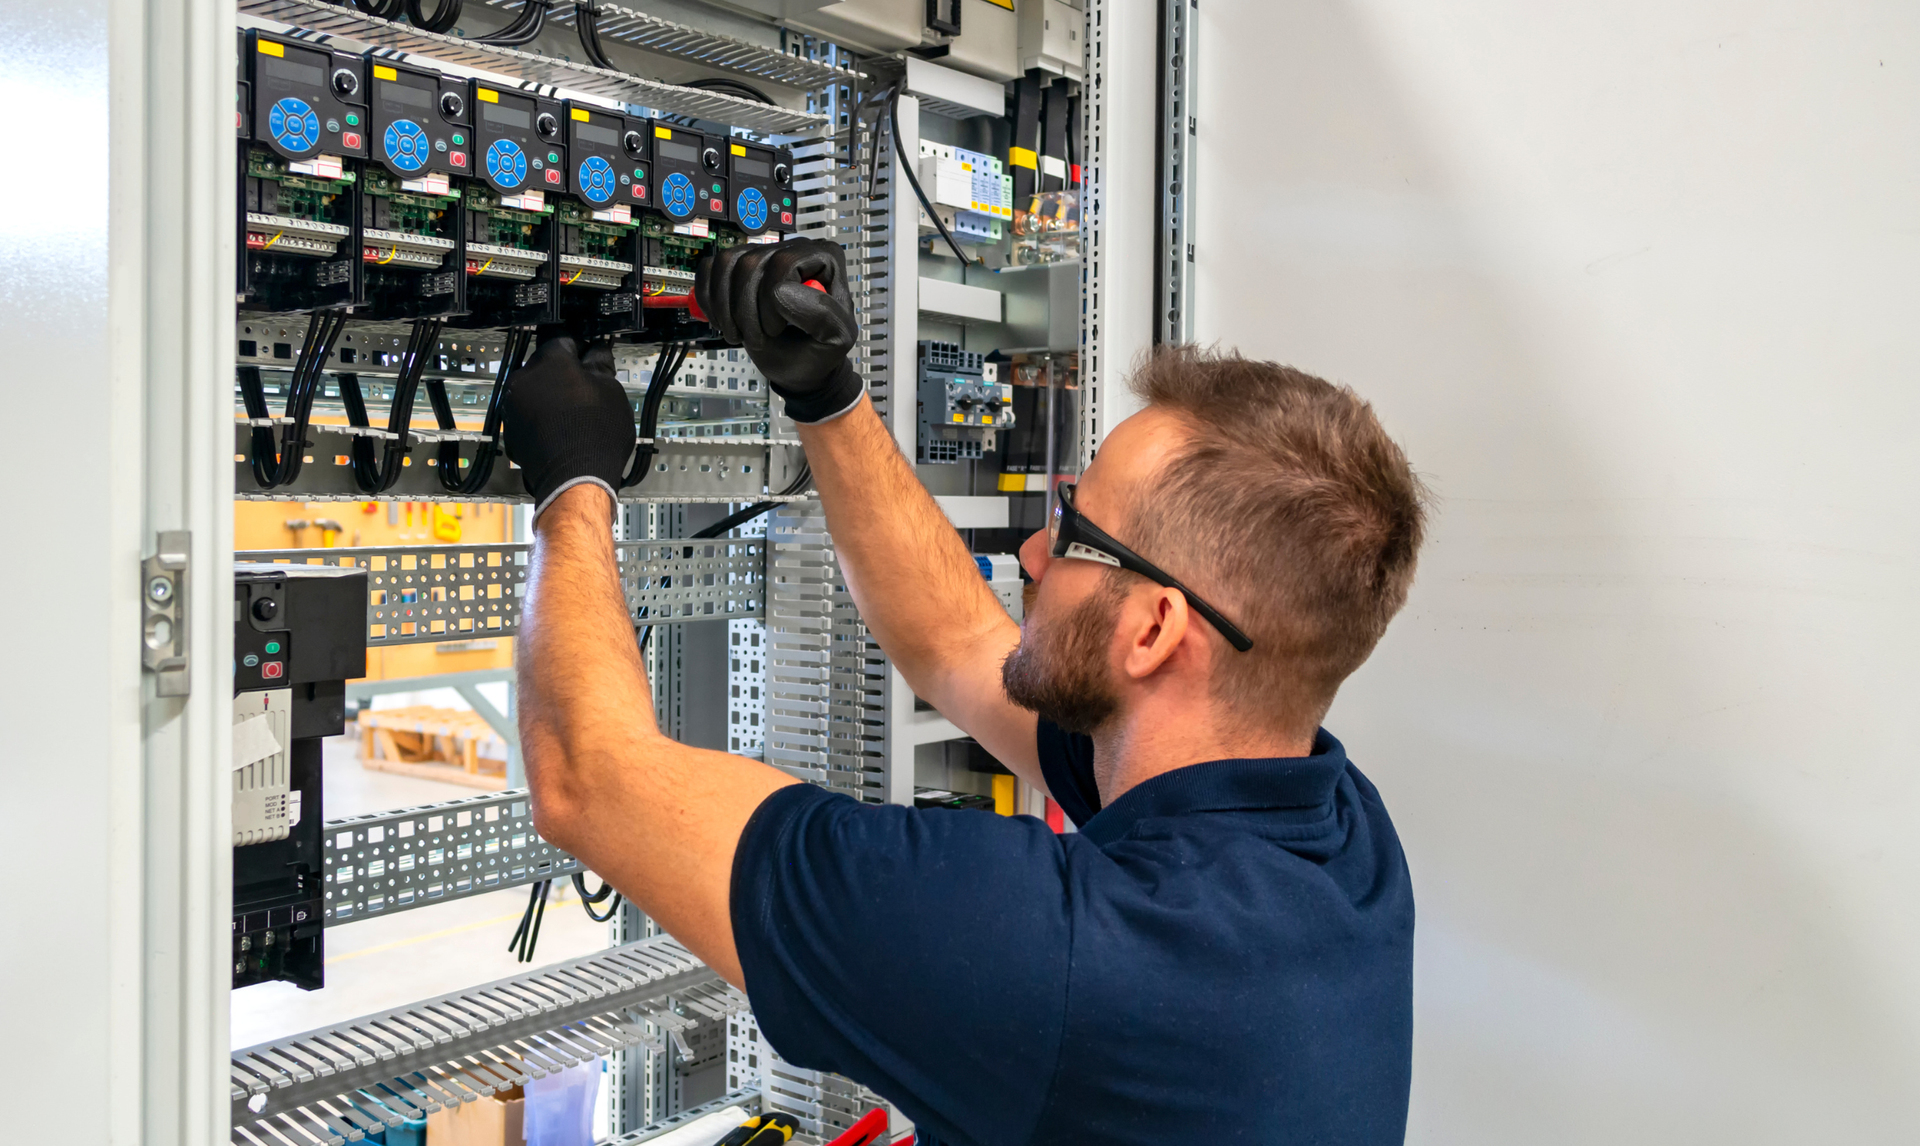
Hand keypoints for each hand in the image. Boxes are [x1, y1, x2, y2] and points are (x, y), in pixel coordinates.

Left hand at [502, 336, 633, 514]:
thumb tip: (597, 354)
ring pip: (533, 391)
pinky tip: (561, 430)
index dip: (581, 349)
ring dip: (550, 396)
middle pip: (544, 366)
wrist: (575, 479)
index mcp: (550, 361)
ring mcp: (513, 406)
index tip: (591, 359)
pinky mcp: (510, 431)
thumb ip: (600, 366)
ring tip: (574, 414)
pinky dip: (540, 419)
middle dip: (563, 374)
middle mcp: (524, 379)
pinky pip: (526, 415)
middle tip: (586, 389)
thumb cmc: (594, 437)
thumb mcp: (612, 392)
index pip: (565, 341)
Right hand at [695, 238, 862, 423]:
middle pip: (750, 263)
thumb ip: (822, 315)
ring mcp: (762, 254)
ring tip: (740, 332)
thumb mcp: (837, 339)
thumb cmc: (819, 350)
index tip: (777, 329)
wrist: (799, 363)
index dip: (772, 301)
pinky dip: (709, 299)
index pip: (784, 262)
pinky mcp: (736, 267)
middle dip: (746, 309)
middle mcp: (793, 249)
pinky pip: (709, 268)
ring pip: (725, 263)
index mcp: (825, 258)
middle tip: (757, 337)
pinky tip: (724, 320)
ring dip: (726, 308)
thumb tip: (781, 292)